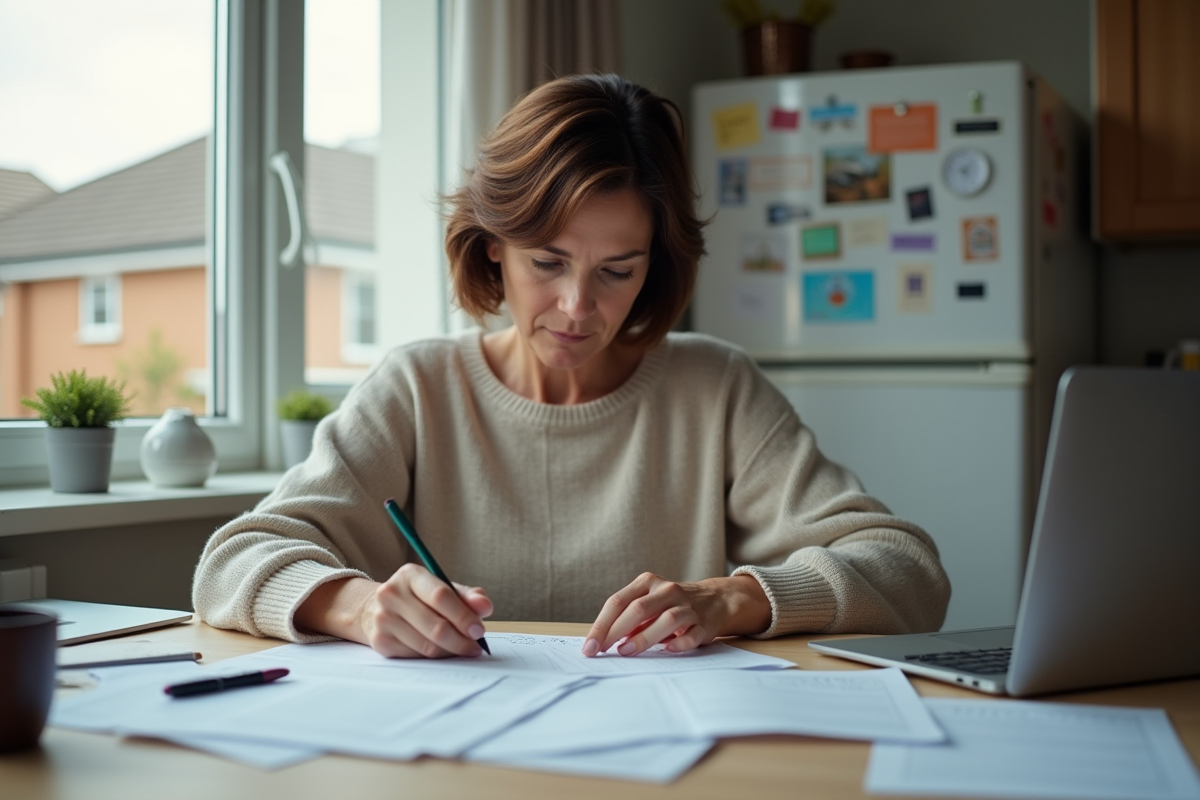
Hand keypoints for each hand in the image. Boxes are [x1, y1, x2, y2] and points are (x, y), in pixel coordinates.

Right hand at [296, 565, 492, 658]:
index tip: (479, 630)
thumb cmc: (416, 598)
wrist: (373, 609)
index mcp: (410, 575)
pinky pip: (416, 656)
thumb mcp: (439, 588)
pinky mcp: (380, 642)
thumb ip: (465, 596)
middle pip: (436, 625)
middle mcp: (392, 594)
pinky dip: (435, 657)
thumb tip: (485, 606)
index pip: (441, 596)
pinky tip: (442, 651)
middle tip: (475, 646)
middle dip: (462, 640)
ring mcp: (383, 618)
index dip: (464, 616)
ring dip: (451, 651)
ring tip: (463, 649)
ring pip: (427, 645)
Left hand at [581, 572, 770, 657]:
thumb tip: (601, 642)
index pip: (618, 602)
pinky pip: (690, 634)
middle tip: (601, 651)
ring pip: (665, 619)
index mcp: (647, 583)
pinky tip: (667, 650)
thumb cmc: (670, 606)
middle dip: (616, 631)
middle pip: (638, 608)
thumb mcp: (647, 604)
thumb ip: (627, 619)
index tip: (589, 647)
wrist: (714, 600)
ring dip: (643, 637)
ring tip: (625, 652)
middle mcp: (666, 590)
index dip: (601, 625)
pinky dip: (678, 644)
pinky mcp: (703, 622)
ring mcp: (686, 605)